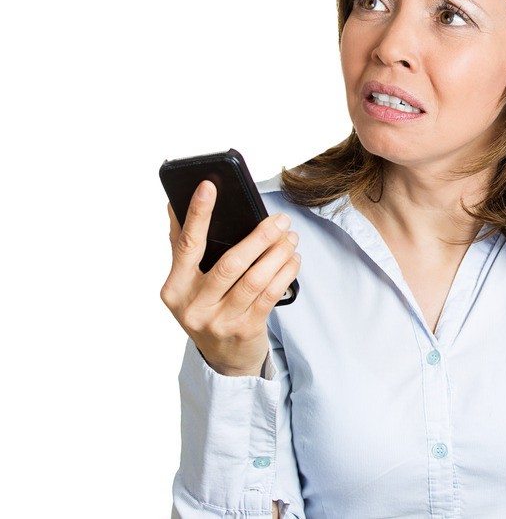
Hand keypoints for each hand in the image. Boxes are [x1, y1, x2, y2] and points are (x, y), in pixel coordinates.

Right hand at [160, 179, 301, 375]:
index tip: (209, 185)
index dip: (198, 214)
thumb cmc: (207, 308)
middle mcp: (193, 306)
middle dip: (260, 237)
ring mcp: (219, 321)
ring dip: (278, 253)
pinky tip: (293, 259)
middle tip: (280, 219)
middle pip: (230, 263)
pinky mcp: (245, 330)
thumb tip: (174, 206)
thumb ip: (183, 248)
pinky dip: (285, 272)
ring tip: (291, 237)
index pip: (186, 245)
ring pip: (255, 279)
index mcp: (174, 288)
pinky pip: (270, 295)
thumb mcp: (188, 284)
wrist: (223, 358)